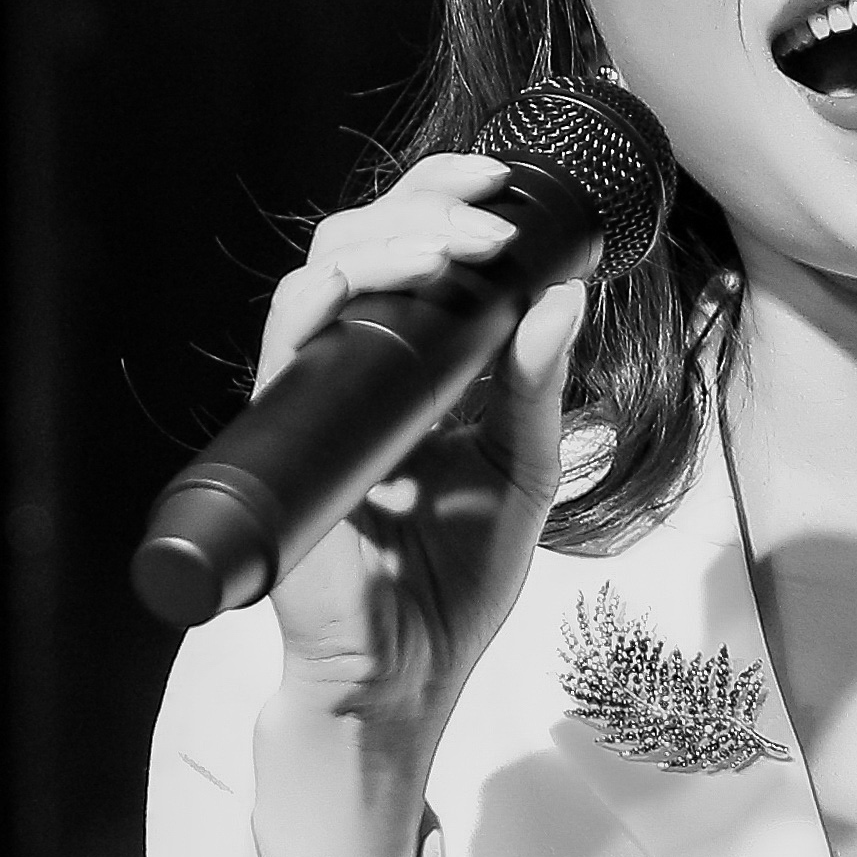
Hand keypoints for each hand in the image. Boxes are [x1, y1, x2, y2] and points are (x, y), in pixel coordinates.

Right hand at [255, 153, 593, 743]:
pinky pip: (290, 343)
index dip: (446, 198)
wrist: (402, 676)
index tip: (501, 180)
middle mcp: (363, 368)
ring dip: (391, 238)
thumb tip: (566, 299)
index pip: (414, 250)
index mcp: (418, 367)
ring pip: (325, 272)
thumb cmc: (453, 584)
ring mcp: (322, 395)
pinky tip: (382, 285)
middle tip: (488, 207)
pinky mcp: (291, 432)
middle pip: (366, 240)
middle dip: (427, 203)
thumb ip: (540, 389)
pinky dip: (330, 298)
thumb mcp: (524, 472)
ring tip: (457, 243)